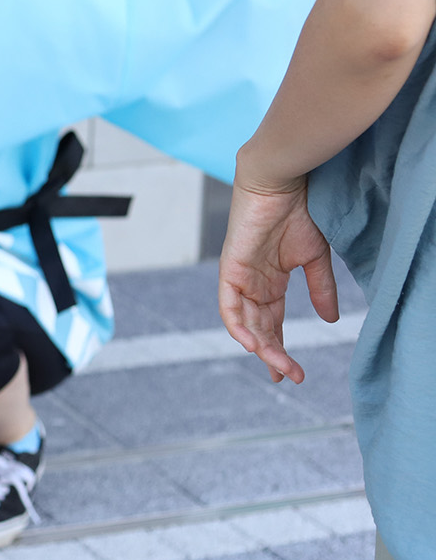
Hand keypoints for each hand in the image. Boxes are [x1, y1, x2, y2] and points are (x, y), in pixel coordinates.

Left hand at [219, 178, 338, 383]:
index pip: (271, 323)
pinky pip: (229, 307)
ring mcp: (239, 278)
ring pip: (244, 324)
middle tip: (288, 378)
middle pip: (258, 328)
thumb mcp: (314, 259)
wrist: (283, 182)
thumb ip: (320, 290)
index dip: (280, 348)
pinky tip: (253, 346)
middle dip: (272, 355)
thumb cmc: (298, 212)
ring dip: (262, 348)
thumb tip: (330, 321)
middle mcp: (251, 284)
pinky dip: (239, 327)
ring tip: (281, 369)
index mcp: (269, 282)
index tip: (292, 373)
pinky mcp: (230, 270)